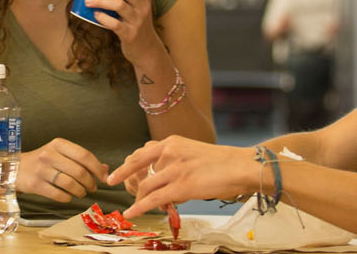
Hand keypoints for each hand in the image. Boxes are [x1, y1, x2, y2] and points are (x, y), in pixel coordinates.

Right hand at [18, 138, 109, 202]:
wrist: (16, 168)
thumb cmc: (42, 161)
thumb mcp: (60, 153)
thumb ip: (82, 160)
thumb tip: (105, 169)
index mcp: (58, 144)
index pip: (84, 156)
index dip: (97, 168)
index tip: (103, 177)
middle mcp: (49, 155)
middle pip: (79, 172)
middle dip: (90, 183)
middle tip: (92, 188)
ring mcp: (41, 170)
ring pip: (71, 185)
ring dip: (81, 192)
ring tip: (81, 192)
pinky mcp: (36, 185)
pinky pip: (59, 195)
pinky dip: (68, 198)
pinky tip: (68, 196)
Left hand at [86, 0, 163, 60]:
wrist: (147, 49)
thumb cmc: (136, 23)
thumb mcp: (138, 6)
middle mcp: (143, 6)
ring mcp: (137, 21)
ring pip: (118, 5)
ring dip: (100, 0)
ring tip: (88, 0)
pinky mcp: (130, 34)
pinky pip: (115, 24)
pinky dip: (103, 18)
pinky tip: (95, 15)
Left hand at [107, 136, 254, 217]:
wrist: (241, 166)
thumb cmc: (222, 162)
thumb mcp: (193, 152)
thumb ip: (176, 160)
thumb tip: (164, 178)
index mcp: (172, 142)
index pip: (141, 153)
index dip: (126, 166)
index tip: (115, 174)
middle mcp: (170, 153)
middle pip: (139, 170)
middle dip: (129, 183)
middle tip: (124, 191)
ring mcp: (174, 170)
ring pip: (146, 187)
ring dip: (139, 198)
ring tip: (136, 206)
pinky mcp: (180, 187)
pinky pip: (153, 199)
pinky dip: (139, 207)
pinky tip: (131, 213)